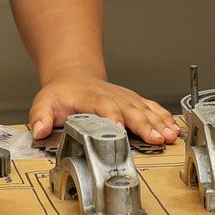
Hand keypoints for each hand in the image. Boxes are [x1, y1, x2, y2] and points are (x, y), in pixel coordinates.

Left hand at [29, 73, 181, 145]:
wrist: (74, 75)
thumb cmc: (61, 94)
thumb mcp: (44, 103)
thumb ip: (41, 117)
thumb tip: (40, 131)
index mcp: (91, 98)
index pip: (103, 107)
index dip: (111, 117)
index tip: (120, 129)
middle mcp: (112, 96)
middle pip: (130, 110)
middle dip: (144, 124)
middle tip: (156, 138)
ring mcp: (125, 98)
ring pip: (145, 109)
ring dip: (159, 122)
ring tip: (171, 136)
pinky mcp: (134, 101)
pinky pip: (152, 108)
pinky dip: (164, 117)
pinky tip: (174, 129)